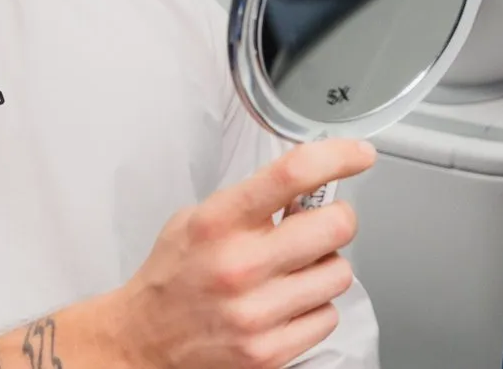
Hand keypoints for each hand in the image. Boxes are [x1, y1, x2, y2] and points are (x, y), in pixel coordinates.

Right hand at [106, 139, 375, 368]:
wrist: (143, 341)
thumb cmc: (175, 275)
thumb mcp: (198, 217)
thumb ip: (251, 200)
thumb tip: (311, 184)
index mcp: (220, 222)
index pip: (293, 174)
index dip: (338, 157)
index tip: (359, 155)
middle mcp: (240, 266)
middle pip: (336, 227)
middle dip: (336, 220)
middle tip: (321, 224)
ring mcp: (257, 313)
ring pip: (339, 274)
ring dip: (325, 268)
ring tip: (294, 271)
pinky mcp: (269, 352)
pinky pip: (327, 317)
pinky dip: (314, 308)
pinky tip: (286, 304)